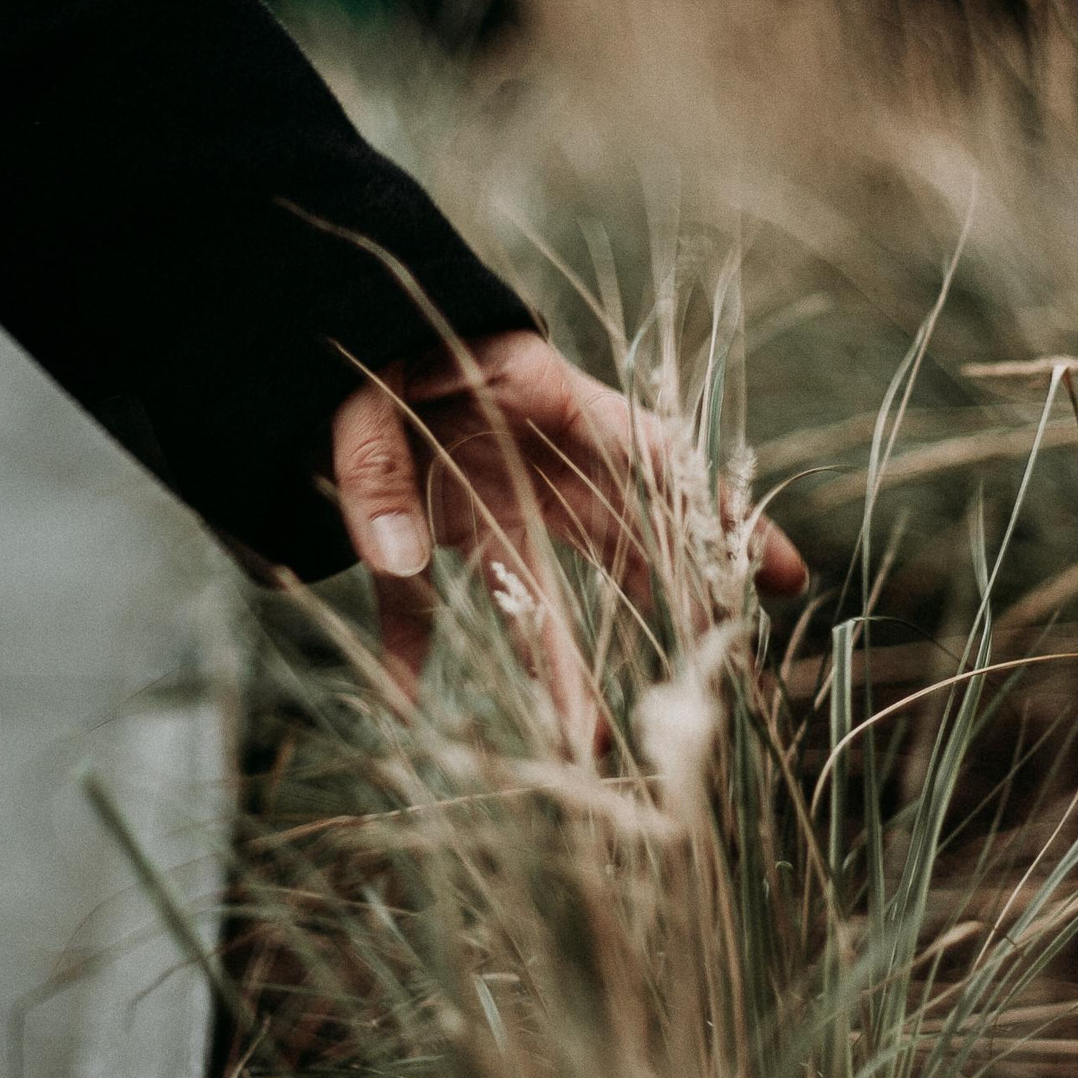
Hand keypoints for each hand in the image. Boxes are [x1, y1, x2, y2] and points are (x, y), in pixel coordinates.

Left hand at [329, 331, 806, 747]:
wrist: (303, 335)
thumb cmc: (360, 337)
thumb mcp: (362, 387)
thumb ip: (376, 465)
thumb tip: (399, 557)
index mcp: (537, 396)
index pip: (647, 452)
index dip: (716, 511)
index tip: (773, 569)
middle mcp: (524, 458)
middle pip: (617, 536)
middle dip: (673, 604)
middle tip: (726, 675)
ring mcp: (477, 496)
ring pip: (533, 588)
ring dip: (557, 665)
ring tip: (589, 743)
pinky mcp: (418, 527)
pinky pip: (424, 600)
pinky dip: (413, 650)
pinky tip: (410, 706)